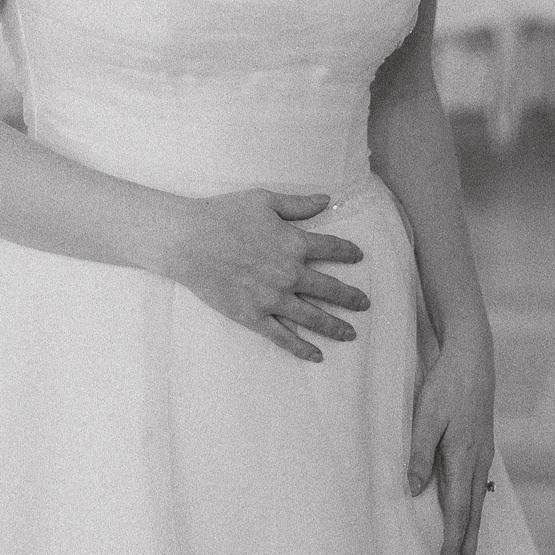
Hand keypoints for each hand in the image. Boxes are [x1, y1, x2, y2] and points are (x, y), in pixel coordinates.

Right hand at [175, 189, 367, 361]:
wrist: (189, 240)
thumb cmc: (224, 214)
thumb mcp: (263, 200)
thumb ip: (298, 204)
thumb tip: (326, 199)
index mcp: (295, 243)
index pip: (333, 249)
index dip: (349, 253)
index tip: (359, 257)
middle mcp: (290, 273)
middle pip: (331, 289)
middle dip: (351, 297)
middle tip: (365, 303)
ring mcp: (273, 299)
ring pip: (313, 317)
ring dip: (336, 326)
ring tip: (351, 333)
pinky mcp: (254, 316)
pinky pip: (284, 337)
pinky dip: (302, 348)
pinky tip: (317, 355)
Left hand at [407, 322, 494, 554]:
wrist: (472, 357)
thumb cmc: (446, 385)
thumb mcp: (426, 416)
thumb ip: (420, 454)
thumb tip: (413, 491)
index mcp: (463, 459)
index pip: (458, 514)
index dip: (453, 544)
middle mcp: (477, 462)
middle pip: (473, 516)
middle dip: (470, 550)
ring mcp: (482, 454)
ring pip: (477, 502)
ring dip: (473, 531)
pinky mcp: (481, 445)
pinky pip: (477, 486)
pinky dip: (474, 508)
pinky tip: (468, 512)